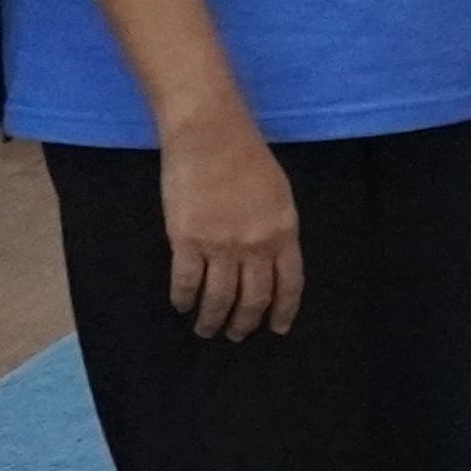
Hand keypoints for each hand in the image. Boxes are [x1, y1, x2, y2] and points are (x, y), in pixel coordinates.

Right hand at [160, 117, 303, 339]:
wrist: (210, 134)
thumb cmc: (247, 156)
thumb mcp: (279, 194)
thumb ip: (277, 228)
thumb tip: (271, 258)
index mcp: (284, 232)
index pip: (289, 285)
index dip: (283, 312)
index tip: (277, 329)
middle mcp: (256, 246)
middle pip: (253, 299)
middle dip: (246, 323)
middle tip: (237, 336)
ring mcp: (220, 246)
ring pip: (219, 299)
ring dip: (212, 320)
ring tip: (207, 329)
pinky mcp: (186, 241)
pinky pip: (185, 283)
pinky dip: (183, 300)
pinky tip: (181, 306)